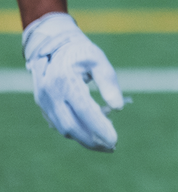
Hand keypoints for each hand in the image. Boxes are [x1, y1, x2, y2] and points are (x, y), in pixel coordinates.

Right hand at [23, 12, 124, 150]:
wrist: (54, 45)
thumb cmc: (81, 52)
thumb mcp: (98, 61)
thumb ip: (108, 83)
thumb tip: (119, 108)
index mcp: (65, 81)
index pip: (85, 111)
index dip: (99, 127)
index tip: (115, 140)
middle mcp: (51, 95)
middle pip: (72, 127)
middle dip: (92, 140)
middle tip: (112, 146)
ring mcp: (44, 103)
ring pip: (64, 129)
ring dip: (84, 138)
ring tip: (105, 141)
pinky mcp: (43, 107)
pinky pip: (60, 124)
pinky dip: (76, 130)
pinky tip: (92, 130)